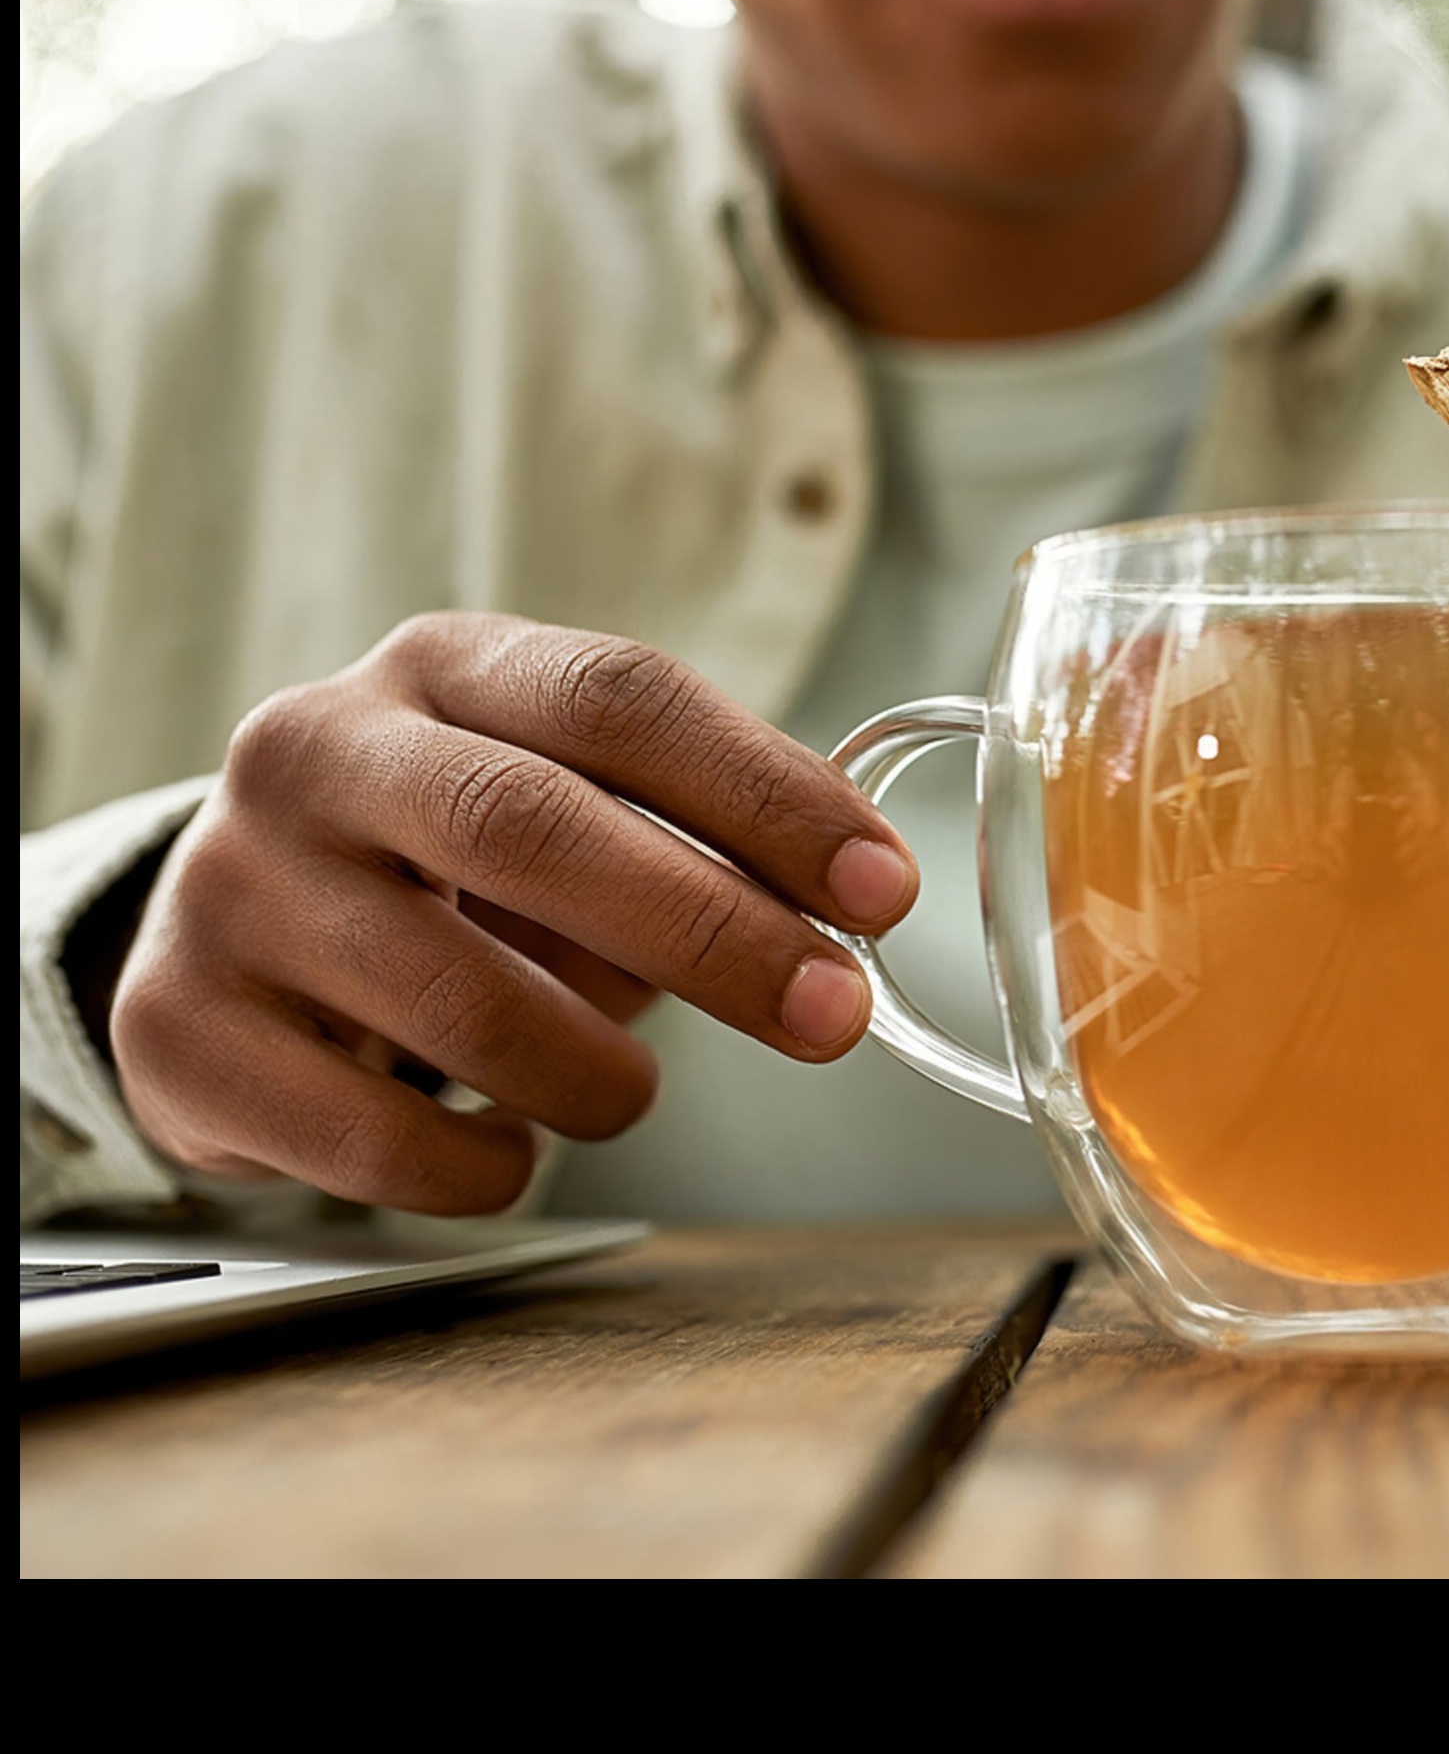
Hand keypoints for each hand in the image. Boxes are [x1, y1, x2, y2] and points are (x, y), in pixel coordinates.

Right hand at [110, 615, 917, 1212]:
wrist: (241, 936)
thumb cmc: (461, 869)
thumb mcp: (577, 807)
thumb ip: (708, 836)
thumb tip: (862, 901)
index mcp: (446, 668)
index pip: (622, 698)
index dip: (767, 794)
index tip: (885, 891)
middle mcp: (319, 751)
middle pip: (531, 827)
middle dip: (711, 934)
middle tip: (833, 1015)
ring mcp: (231, 886)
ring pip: (459, 1001)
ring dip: (595, 1074)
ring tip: (627, 1092)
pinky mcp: (176, 1029)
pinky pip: (374, 1136)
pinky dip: (483, 1166)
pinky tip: (506, 1145)